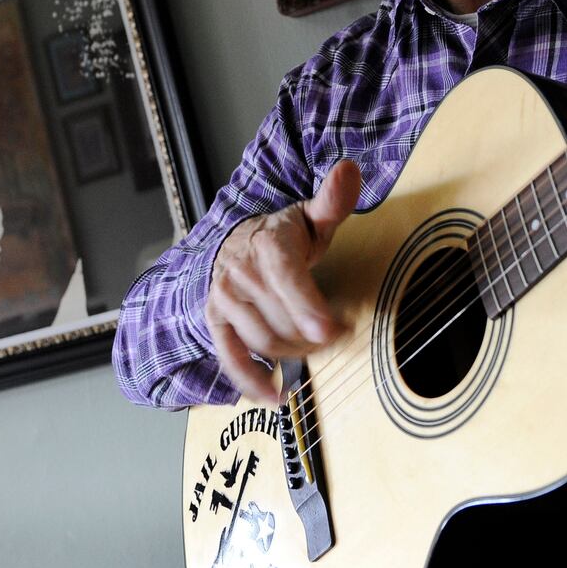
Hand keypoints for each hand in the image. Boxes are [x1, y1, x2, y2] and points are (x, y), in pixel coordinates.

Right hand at [206, 160, 361, 401]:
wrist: (236, 245)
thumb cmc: (284, 236)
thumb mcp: (311, 217)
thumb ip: (333, 200)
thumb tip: (350, 169)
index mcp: (268, 245)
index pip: (287, 278)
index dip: (308, 306)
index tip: (331, 329)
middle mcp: (240, 273)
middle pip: (280, 316)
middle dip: (311, 333)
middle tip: (337, 335)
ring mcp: (225, 300)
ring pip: (261, 339)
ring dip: (293, 354)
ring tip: (315, 350)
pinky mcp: (216, 323)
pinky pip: (230, 358)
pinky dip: (251, 382)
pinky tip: (275, 397)